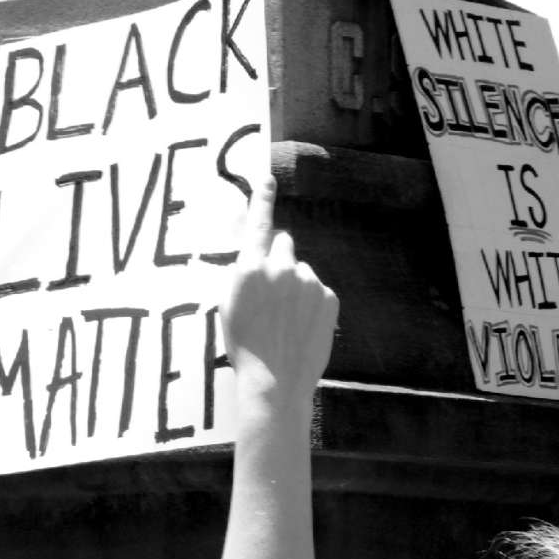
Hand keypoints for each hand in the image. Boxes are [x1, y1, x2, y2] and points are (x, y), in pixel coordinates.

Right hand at [223, 176, 336, 394]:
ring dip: (294, 284)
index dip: (261, 198)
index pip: (256, 224)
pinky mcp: (329, 298)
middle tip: (271, 288)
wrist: (275, 380)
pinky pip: (317, 289)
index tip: (267, 178)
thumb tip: (253, 255)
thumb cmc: (244, 344)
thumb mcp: (229, 303)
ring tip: (286, 318)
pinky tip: (301, 325)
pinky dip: (311, 302)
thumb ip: (242, 273)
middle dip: (278, 257)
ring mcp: (308, 282)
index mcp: (249, 267)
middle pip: (283, 244)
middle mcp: (281, 267)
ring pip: (301, 270)